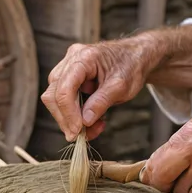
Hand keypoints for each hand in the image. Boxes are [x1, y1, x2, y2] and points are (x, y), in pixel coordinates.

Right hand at [41, 26, 191, 141]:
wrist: (137, 56)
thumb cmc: (132, 66)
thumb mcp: (121, 87)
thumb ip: (101, 103)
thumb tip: (84, 122)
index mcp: (84, 58)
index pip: (64, 89)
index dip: (68, 113)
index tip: (77, 131)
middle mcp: (71, 59)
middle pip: (54, 93)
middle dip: (65, 118)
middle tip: (80, 136)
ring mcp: (68, 65)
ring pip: (54, 97)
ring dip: (69, 118)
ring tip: (91, 128)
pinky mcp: (70, 74)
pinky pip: (63, 96)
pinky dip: (74, 112)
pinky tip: (90, 119)